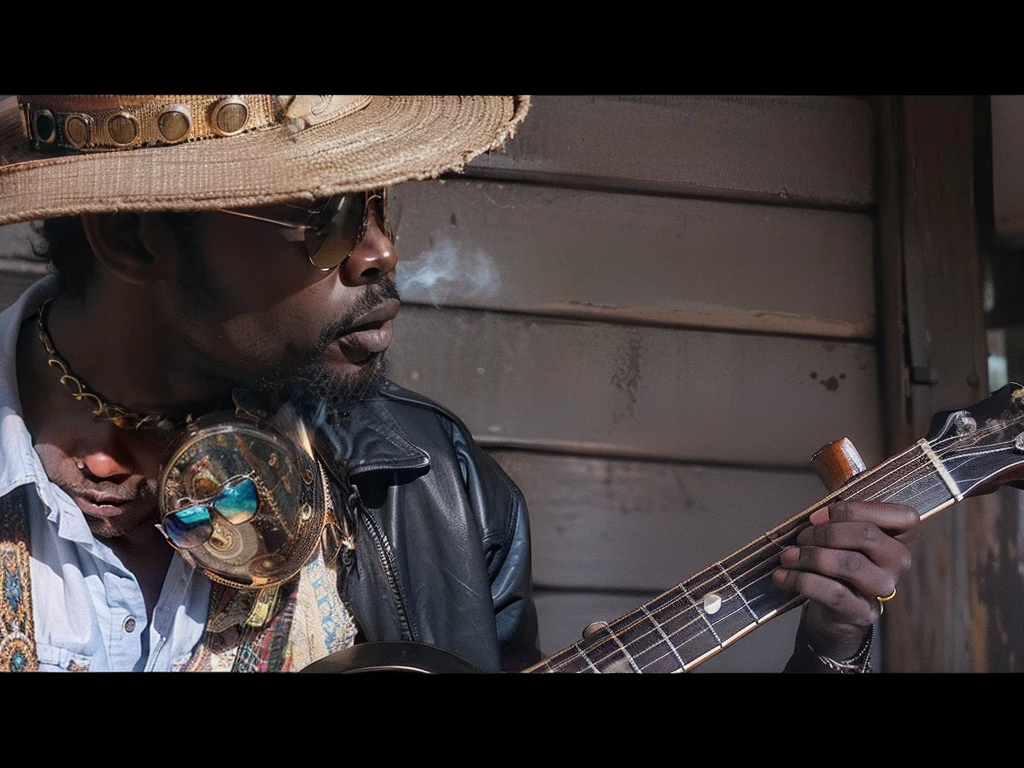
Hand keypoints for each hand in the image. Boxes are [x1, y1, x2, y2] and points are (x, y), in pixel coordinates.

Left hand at [771, 500, 920, 662]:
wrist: (835, 611)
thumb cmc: (838, 564)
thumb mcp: (843, 538)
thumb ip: (838, 522)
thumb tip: (817, 517)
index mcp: (898, 538)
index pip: (904, 517)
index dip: (857, 509)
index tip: (819, 515)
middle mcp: (897, 563)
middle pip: (868, 535)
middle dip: (825, 532)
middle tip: (801, 538)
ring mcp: (883, 589)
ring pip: (850, 564)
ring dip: (811, 556)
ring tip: (788, 557)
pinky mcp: (862, 612)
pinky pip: (831, 591)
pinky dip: (800, 580)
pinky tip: (782, 576)